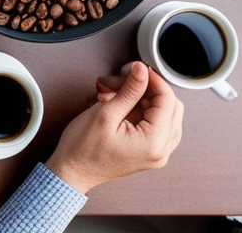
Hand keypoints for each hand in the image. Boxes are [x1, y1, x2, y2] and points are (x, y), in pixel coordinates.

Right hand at [44, 62, 183, 193]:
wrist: (72, 172)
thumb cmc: (83, 149)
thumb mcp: (105, 113)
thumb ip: (129, 90)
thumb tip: (141, 71)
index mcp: (154, 142)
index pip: (167, 100)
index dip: (152, 79)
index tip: (136, 69)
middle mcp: (161, 150)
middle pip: (169, 106)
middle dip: (146, 88)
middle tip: (122, 80)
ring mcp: (157, 153)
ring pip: (162, 114)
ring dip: (141, 98)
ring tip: (114, 94)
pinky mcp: (148, 152)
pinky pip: (154, 125)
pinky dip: (139, 111)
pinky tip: (118, 105)